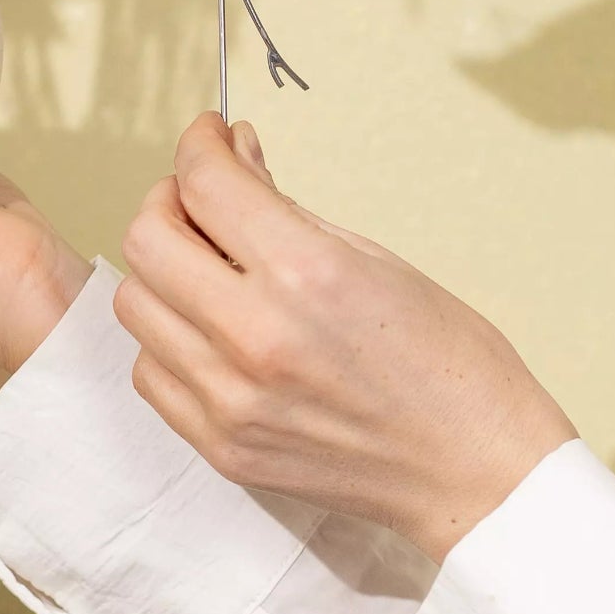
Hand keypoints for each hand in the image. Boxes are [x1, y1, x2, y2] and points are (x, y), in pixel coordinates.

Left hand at [115, 113, 576, 560]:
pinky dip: (169, 339)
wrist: (478, 475)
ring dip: (163, 273)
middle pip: (147, 240)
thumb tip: (233, 155)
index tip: (209, 137)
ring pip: (136, 306)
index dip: (199, 144)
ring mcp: (231, 400)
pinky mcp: (222, 447)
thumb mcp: (371, 258)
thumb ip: (284, 207)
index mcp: (304, 274)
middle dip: (170, 201)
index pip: (204, 183)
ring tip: (208, 269)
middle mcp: (255, 337)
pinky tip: (210, 330)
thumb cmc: (447, 364)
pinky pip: (151, 372)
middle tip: (204, 200)